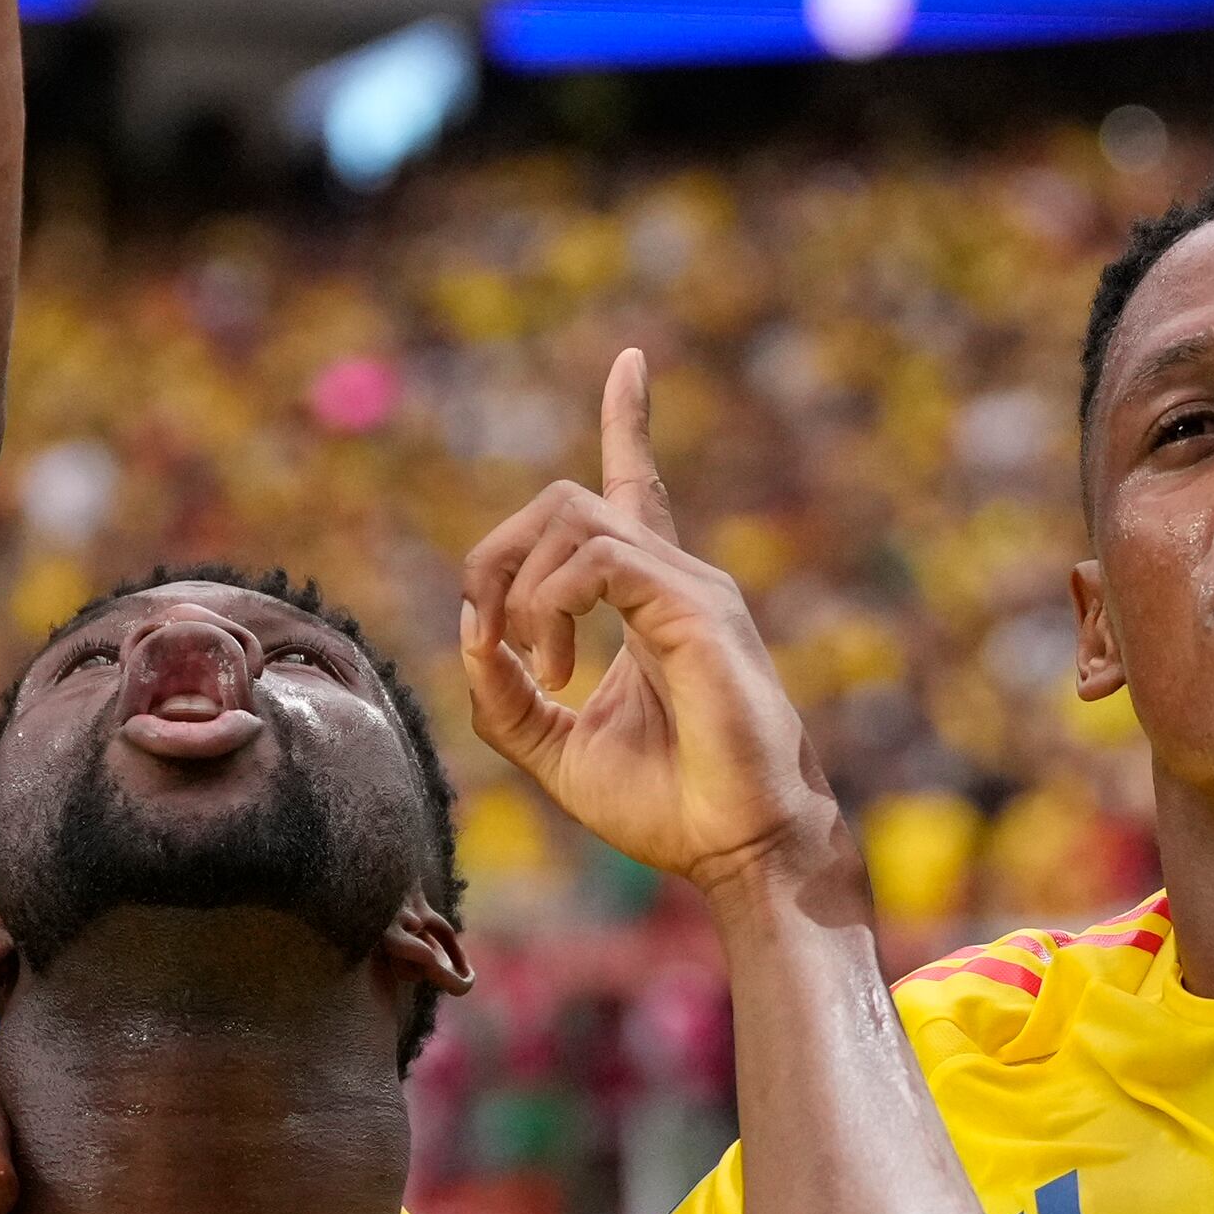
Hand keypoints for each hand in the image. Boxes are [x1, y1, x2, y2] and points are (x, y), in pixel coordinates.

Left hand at [458, 349, 849, 903]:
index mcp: (650, 599)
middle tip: (495, 644)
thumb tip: (470, 640)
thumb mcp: (555, 749)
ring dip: (522, 591)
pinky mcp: (698, 611)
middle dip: (497, 556)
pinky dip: (551, 604)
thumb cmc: (669, 805)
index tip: (632, 362)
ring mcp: (692, 587)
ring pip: (574, 517)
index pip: (636, 485)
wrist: (743, 852)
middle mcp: (675, 578)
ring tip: (540, 668)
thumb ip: (505, 694)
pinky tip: (558, 666)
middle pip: (565, 500)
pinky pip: (600, 561)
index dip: (629, 421)